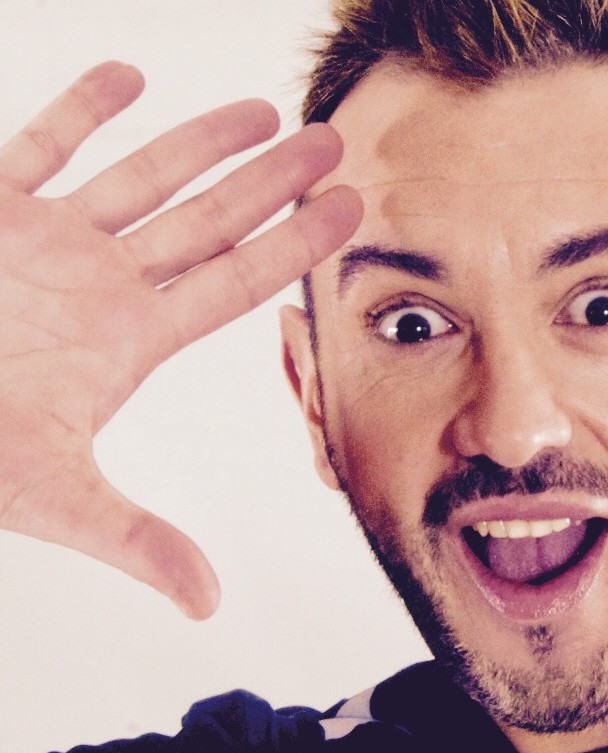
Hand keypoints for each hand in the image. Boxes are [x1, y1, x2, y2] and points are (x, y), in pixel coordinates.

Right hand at [0, 62, 361, 619]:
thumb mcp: (47, 495)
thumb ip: (133, 537)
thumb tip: (207, 604)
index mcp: (125, 342)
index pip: (233, 283)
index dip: (295, 246)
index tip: (354, 210)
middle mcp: (96, 286)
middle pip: (206, 223)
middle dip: (271, 184)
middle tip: (335, 142)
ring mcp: (41, 244)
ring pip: (137, 179)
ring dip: (199, 142)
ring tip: (265, 110)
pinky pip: (36, 148)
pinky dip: (77, 111)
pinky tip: (129, 76)